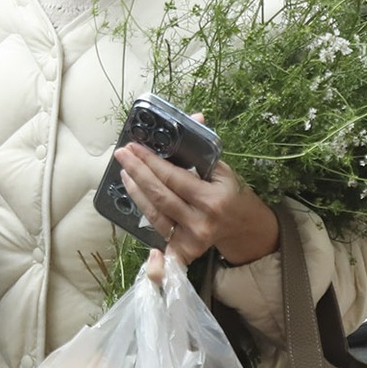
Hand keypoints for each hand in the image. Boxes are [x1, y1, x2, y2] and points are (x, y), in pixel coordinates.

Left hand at [115, 144, 278, 275]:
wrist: (245, 227)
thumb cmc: (231, 194)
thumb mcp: (223, 170)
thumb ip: (203, 149)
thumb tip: (195, 116)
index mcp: (212, 199)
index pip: (173, 177)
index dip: (150, 161)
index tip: (133, 146)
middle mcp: (201, 222)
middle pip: (159, 195)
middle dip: (137, 172)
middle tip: (122, 154)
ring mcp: (191, 239)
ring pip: (154, 213)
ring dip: (135, 190)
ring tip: (125, 171)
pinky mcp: (185, 251)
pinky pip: (160, 234)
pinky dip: (146, 220)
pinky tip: (135, 199)